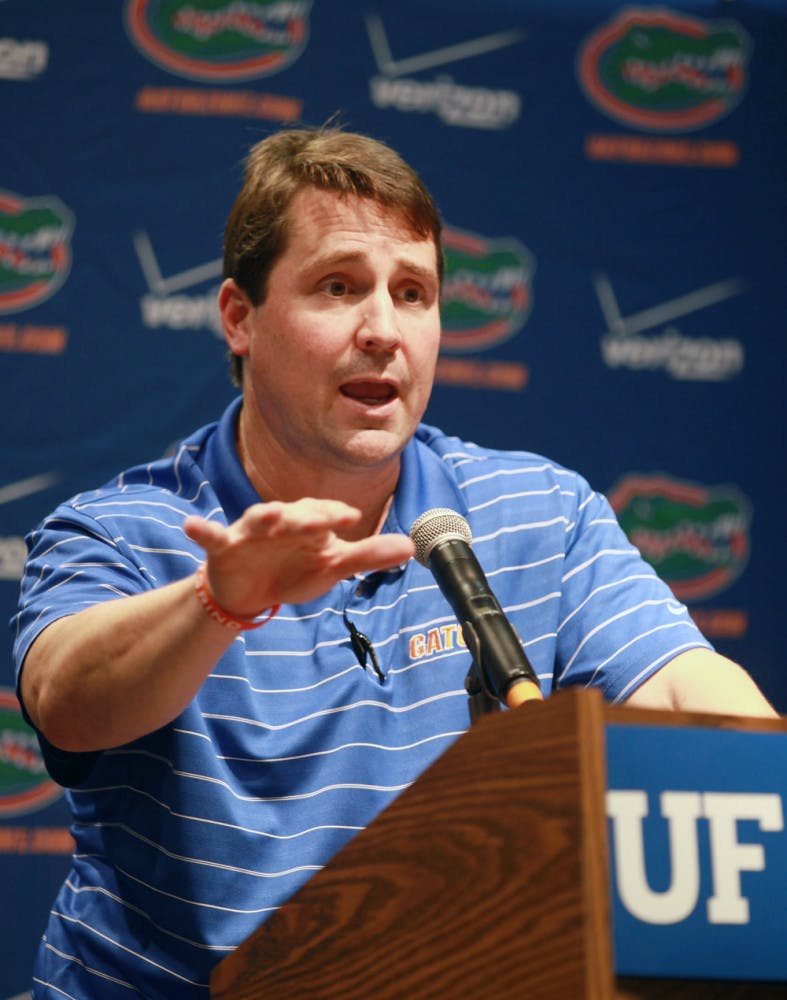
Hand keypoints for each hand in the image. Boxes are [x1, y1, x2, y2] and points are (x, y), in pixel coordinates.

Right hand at [184, 498, 413, 617]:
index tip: (352, 517)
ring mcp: (250, 532)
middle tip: (323, 520)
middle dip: (307, 516)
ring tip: (269, 513)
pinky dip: (201, 530)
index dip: (336, 514)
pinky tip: (190, 525)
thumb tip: (411, 547)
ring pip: (258, 519)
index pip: (325, 513)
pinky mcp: (224, 547)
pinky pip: (211, 536)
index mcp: (309, 522)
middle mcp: (281, 521)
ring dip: (264, 516)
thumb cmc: (295, 571)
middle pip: (294, 513)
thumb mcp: (333, 567)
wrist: (250, 594)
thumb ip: (369, 556)